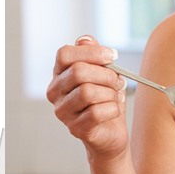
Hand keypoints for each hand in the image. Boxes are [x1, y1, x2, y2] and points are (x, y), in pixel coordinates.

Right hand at [47, 35, 127, 159]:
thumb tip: (85, 40)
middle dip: (106, 75)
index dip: (92, 52)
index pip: (65, 54)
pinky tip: (114, 110)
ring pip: (88, 92)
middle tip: (118, 82)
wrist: (112, 133)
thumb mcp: (103, 73)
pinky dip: (113, 109)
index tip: (113, 56)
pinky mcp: (75, 128)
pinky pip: (97, 112)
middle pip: (79, 72)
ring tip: (116, 97)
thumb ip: (94, 55)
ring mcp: (62, 112)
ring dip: (111, 94)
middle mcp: (55, 92)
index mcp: (59, 74)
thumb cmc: (106, 100)